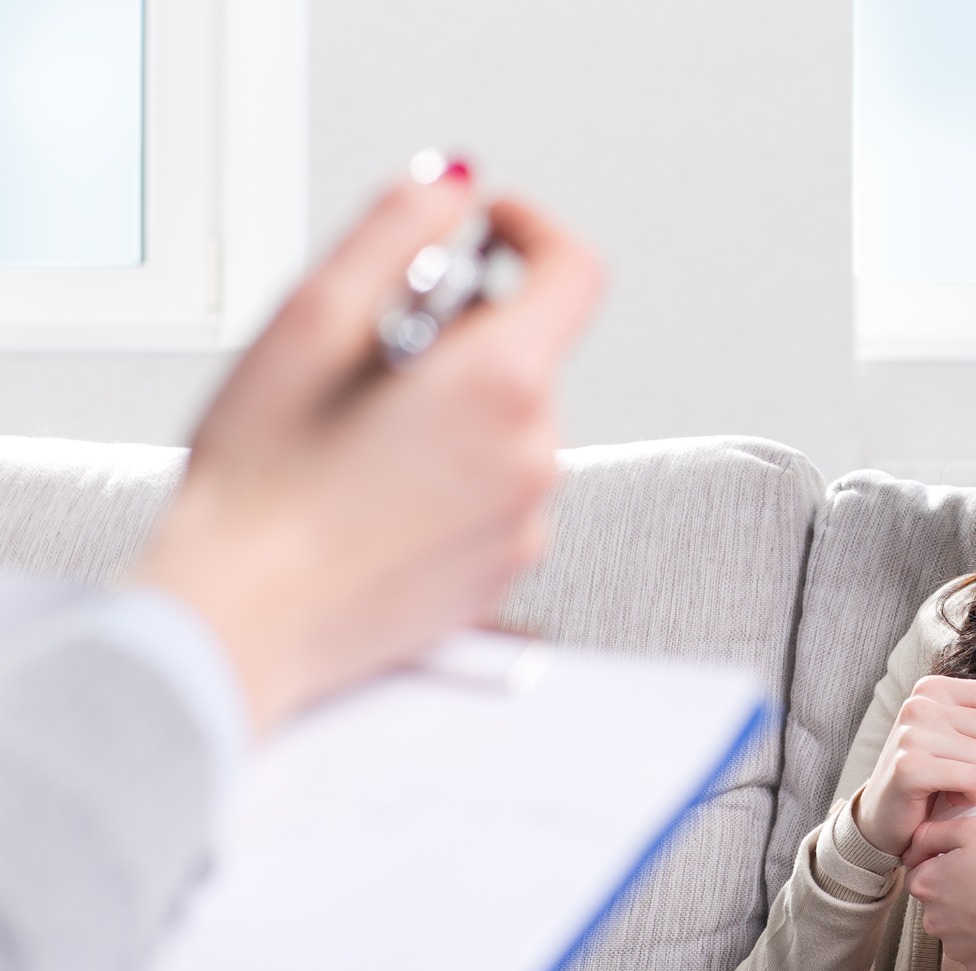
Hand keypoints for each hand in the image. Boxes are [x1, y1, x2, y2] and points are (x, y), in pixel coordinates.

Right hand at [133, 163, 601, 732]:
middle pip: (528, 352)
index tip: (486, 226)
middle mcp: (536, 455)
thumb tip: (452, 188)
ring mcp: (528, 520)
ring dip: (452, 406)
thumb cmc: (261, 489)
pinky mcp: (507, 568)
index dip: (530, 230)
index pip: (575, 270)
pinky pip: (498, 487)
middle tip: (369, 356)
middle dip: (459, 335)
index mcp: (502, 385)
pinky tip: (377, 491)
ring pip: (510, 422)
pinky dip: (453, 470)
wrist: (244, 622)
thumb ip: (393, 234)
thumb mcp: (308, 322)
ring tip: (361, 437)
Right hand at [852, 676, 975, 856]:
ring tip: (956, 788)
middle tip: (968, 778)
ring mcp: (912, 732)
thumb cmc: (936, 778)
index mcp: (936, 688)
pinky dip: (971, 798)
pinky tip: (949, 800)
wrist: (886, 819)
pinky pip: (974, 780)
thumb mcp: (975, 743)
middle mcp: (920, 702)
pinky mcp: (909, 767)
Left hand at [903, 816, 975, 970]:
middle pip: (938, 906)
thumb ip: (933, 833)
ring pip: (957, 932)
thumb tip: (912, 845)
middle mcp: (933, 921)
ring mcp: (955, 950)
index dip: (946, 866)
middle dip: (958, 896)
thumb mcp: (974, 830)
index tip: (972, 865)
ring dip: (973, 922)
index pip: (921, 874)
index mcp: (927, 884)